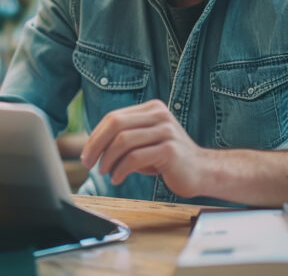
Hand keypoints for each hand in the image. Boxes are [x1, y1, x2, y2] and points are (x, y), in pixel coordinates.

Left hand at [80, 99, 207, 197]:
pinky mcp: (169, 150)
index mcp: (152, 109)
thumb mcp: (144, 142)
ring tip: (104, 173)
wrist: (202, 171)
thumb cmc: (167, 159)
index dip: (95, 136)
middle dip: (96, 145)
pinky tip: (117, 178)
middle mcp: (159, 115)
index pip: (114, 117)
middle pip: (115, 124)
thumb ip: (124, 138)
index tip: (86, 154)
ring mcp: (166, 131)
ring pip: (123, 141)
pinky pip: (135, 158)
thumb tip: (91, 146)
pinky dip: (120, 170)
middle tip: (88, 163)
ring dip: (107, 160)